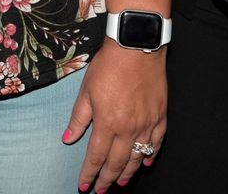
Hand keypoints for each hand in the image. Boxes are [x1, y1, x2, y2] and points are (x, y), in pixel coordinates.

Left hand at [65, 43, 167, 190]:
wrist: (135, 47)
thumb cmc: (108, 66)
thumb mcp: (86, 91)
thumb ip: (78, 118)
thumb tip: (68, 139)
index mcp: (107, 123)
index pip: (96, 157)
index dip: (89, 174)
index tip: (84, 186)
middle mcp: (128, 128)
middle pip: (117, 163)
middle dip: (107, 180)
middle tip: (101, 191)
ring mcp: (146, 124)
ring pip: (137, 157)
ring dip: (128, 173)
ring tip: (120, 183)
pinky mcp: (160, 116)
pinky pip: (157, 142)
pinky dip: (150, 155)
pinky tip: (145, 163)